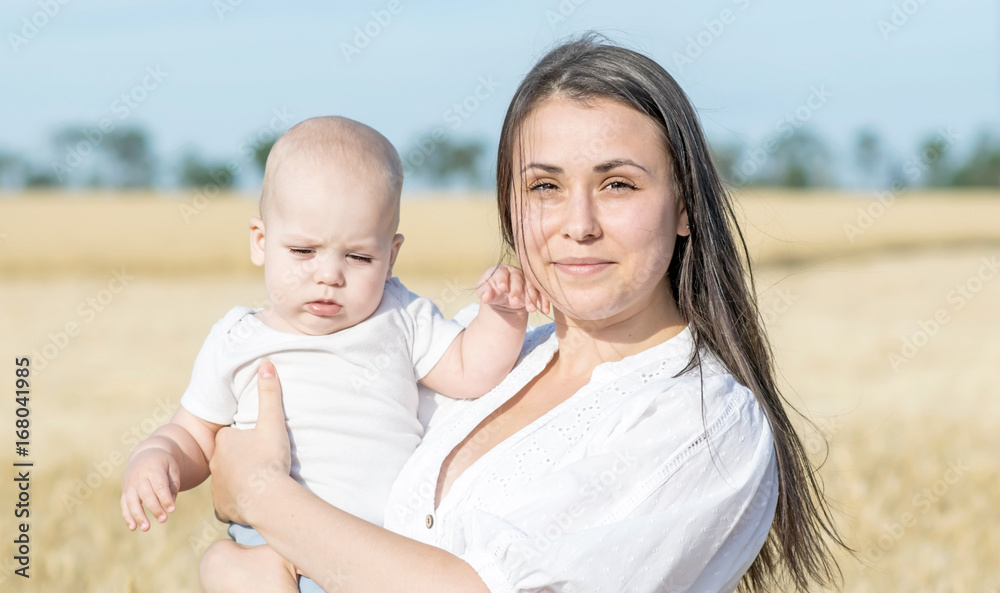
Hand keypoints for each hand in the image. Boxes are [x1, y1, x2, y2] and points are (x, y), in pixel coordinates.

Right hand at [120, 446, 179, 530]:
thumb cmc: (163, 464)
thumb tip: (170, 504)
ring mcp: (130, 484)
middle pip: (145, 494)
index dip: (165, 498)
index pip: (159, 485)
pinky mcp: (125, 491)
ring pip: (132, 501)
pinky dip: (127, 516)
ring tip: (146, 528)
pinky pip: (124, 504)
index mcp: (153, 469)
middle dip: (154, 508)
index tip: (172, 510)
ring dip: (138, 515)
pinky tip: (133, 527)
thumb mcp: (173, 468)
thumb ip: (173, 485)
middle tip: (163, 520)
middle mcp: (139, 477)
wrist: (146, 453)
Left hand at [209, 359, 291, 525]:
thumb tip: (265, 363)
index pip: (233, 437)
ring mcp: (217, 488)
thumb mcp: (272, 422)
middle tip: (263, 463)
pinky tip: (252, 501)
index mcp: (224, 442)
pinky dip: (239, 501)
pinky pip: (229, 502)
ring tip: (260, 483)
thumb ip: (269, 393)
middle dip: (242, 460)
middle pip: (229, 458)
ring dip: (241, 481)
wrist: (266, 499)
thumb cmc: (269, 459)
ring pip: (228, 480)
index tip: (262, 445)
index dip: (248, 440)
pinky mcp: (222, 507)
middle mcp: (214, 464)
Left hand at [477, 264, 549, 314]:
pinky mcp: (535, 288)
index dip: (502, 280)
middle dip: (516, 290)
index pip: (501, 273)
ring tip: (531, 309)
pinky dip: (544, 301)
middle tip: (514, 302)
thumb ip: (484, 294)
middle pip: (517, 279)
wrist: (503, 298)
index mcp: (501, 270)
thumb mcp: (484, 293)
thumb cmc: (491, 292)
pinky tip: (545, 310)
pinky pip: (541, 292)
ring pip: (531, 285)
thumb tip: (485, 297)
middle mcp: (515, 272)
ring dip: (532, 297)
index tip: (502, 288)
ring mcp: (526, 279)